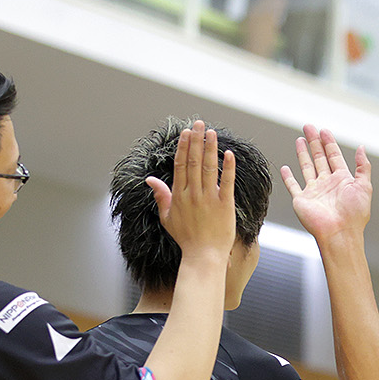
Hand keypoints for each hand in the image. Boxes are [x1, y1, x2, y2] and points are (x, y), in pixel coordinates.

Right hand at [146, 121, 236, 262]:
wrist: (203, 256)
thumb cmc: (186, 238)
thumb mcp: (167, 217)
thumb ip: (161, 196)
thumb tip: (150, 179)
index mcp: (179, 195)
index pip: (181, 165)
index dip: (184, 147)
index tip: (187, 132)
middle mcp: (193, 194)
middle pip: (195, 162)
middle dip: (197, 141)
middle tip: (199, 123)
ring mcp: (209, 199)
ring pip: (209, 168)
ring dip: (211, 148)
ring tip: (212, 132)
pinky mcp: (225, 205)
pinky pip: (227, 182)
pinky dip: (228, 168)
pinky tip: (228, 153)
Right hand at [281, 125, 372, 240]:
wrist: (339, 233)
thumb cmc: (354, 214)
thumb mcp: (364, 186)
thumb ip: (363, 166)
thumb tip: (362, 147)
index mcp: (342, 180)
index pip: (334, 156)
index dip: (329, 142)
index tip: (323, 130)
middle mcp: (328, 184)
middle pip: (320, 158)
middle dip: (314, 142)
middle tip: (309, 127)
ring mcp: (314, 192)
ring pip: (307, 167)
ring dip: (303, 153)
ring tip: (300, 139)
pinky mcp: (302, 200)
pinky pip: (293, 186)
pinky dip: (288, 177)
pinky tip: (285, 168)